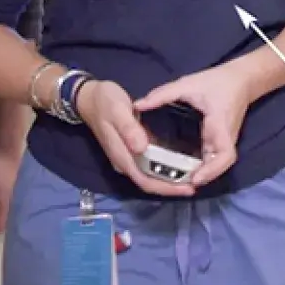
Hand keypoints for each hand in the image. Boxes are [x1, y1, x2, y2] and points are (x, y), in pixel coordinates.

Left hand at [0, 143, 18, 237]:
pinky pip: (9, 200)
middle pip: (8, 216)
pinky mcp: (15, 182)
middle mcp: (15, 197)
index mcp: (8, 201)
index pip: (2, 221)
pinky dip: (2, 207)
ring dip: (0, 216)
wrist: (8, 144)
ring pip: (9, 208)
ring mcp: (16, 189)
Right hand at [76, 80, 193, 197]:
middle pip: (149, 182)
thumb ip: (129, 129)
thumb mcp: (117, 110)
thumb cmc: (104, 102)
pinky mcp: (131, 149)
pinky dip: (164, 167)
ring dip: (169, 179)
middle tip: (195, 184)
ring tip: (191, 175)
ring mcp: (128, 156)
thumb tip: (142, 148)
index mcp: (122, 155)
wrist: (89, 97)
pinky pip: (149, 164)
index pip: (145, 180)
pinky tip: (179, 162)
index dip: (166, 187)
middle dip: (171, 186)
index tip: (187, 187)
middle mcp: (125, 161)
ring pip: (150, 175)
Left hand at [136, 62, 255, 188]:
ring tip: (175, 180)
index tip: (195, 179)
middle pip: (218, 166)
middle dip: (201, 177)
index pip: (224, 155)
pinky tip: (181, 168)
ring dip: (200, 174)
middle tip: (176, 184)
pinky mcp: (219, 141)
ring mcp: (224, 142)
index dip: (212, 171)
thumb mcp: (188, 84)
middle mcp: (225, 138)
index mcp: (220, 126)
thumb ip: (163, 95)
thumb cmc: (216, 82)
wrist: (240, 80)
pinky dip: (200, 166)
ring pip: (214, 164)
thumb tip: (138, 106)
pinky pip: (211, 158)